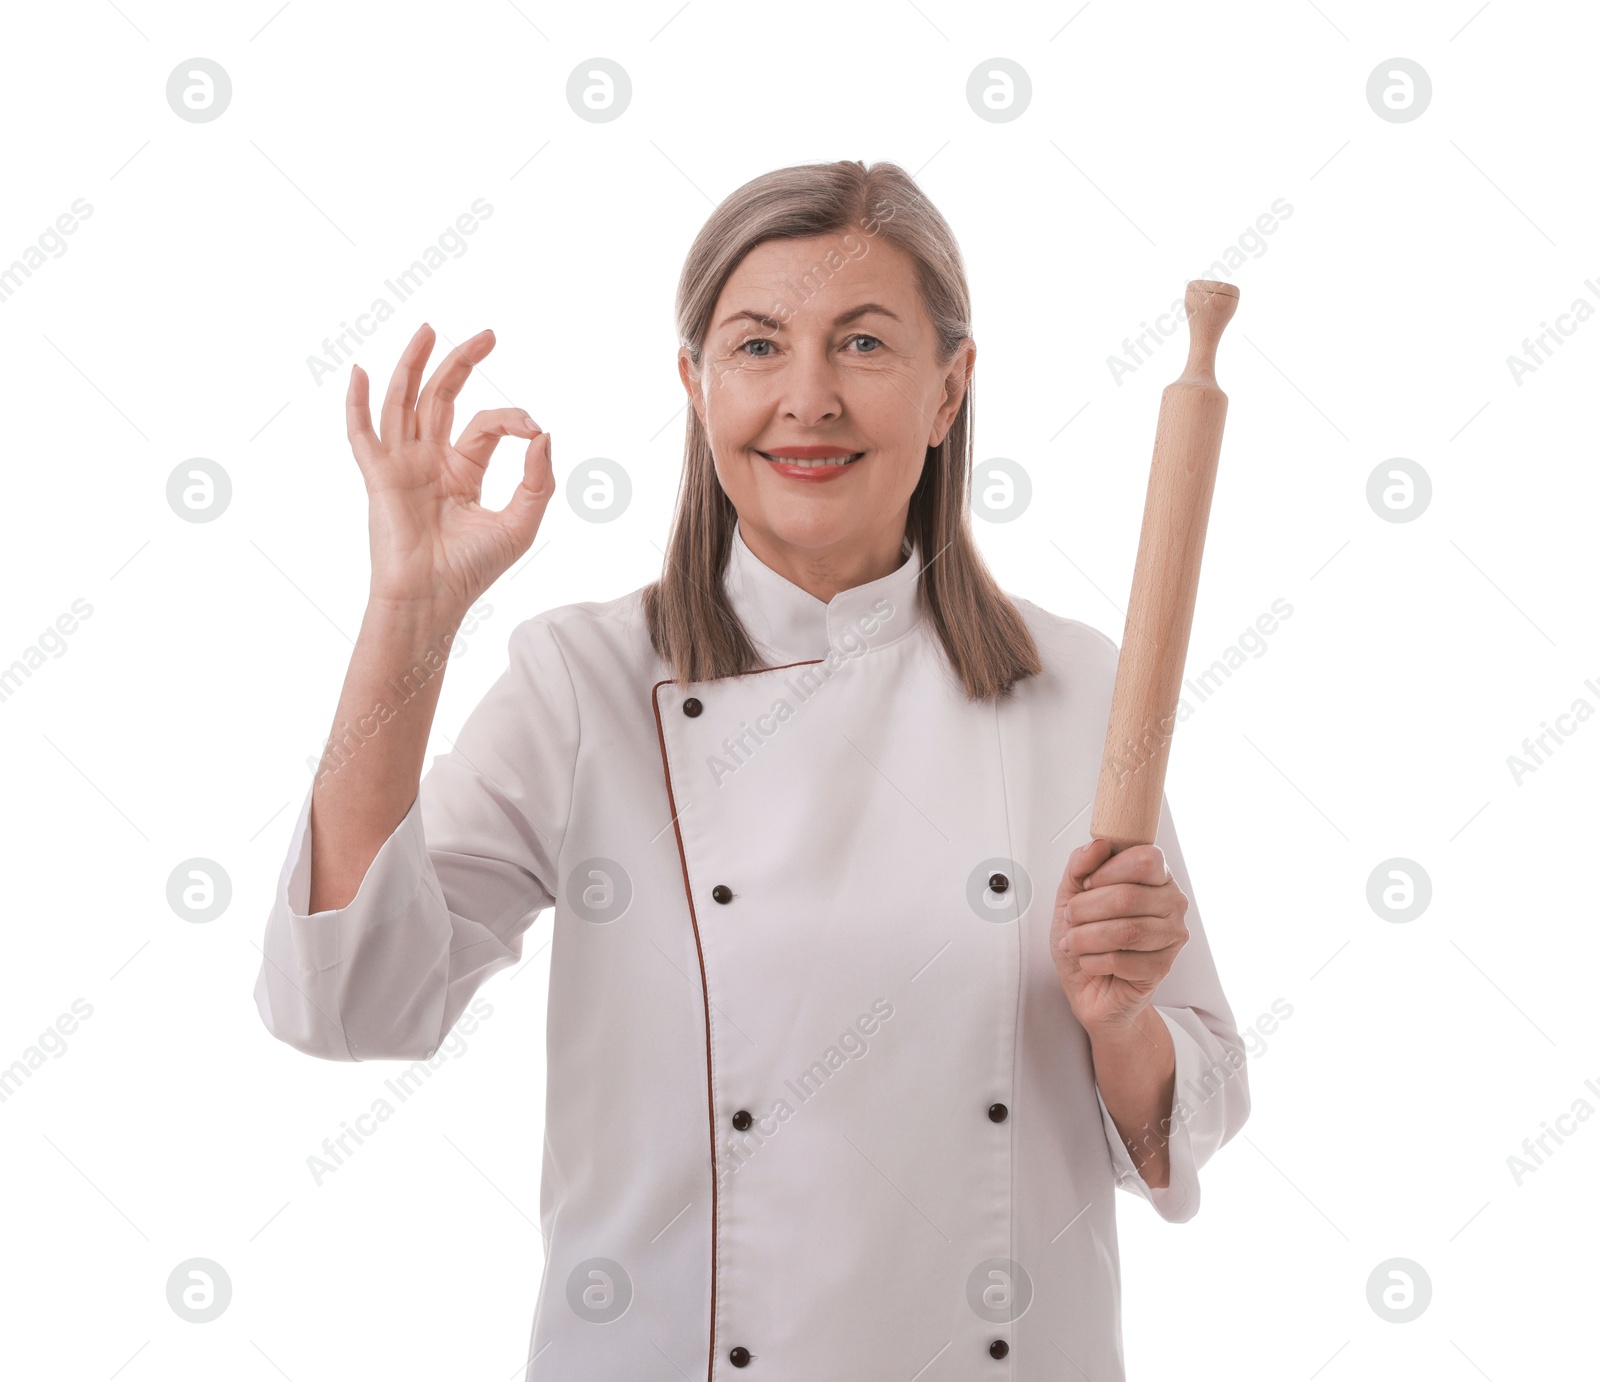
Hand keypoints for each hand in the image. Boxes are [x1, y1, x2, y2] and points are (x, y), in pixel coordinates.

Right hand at [346, 323, 555, 617]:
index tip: (534, 429)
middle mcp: (430, 462)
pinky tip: (359, 371)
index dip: (513, 419)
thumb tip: (544, 433)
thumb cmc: (473, 570)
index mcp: (462, 471)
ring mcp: (402, 465)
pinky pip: (362, 434)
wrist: (433, 600)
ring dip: (413, 365)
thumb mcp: (521, 523)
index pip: (487, 426)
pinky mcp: (379, 476)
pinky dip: (357, 403)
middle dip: (461, 364)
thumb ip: (538, 480)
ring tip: (428, 329)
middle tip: (488, 335)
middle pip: (441, 398)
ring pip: (404, 402)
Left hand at [1050, 839, 1189, 1036]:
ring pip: (1125, 930)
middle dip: (1085, 909)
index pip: (1145, 859)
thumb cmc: (1086, 937)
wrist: (1090, 986)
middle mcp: (1171, 903)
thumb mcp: (1071, 895)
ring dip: (1086, 937)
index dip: (1108, 870)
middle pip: (1128, 896)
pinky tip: (1089, 961)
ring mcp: (1171, 936)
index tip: (1086, 884)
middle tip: (1072, 919)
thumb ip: (1080, 866)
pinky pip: (1123, 960)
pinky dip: (1093, 961)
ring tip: (1073, 942)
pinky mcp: (1162, 967)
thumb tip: (1097, 846)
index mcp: (1156, 876)